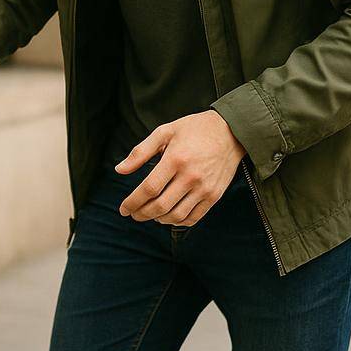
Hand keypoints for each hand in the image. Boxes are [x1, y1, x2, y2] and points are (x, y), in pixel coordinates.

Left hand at [114, 110, 244, 225]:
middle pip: (160, 205)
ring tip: (149, 214)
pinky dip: (178, 221)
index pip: (149, 188)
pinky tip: (168, 216)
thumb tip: (120, 170)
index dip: (133, 202)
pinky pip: (194, 217)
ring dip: (158, 219)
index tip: (123, 209)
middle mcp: (191, 176)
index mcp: (175, 159)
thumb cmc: (194, 129)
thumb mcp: (165, 132)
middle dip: (142, 214)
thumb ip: (140, 152)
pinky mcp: (214, 196)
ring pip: (176, 215)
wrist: (230, 132)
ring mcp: (204, 188)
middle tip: (133, 214)